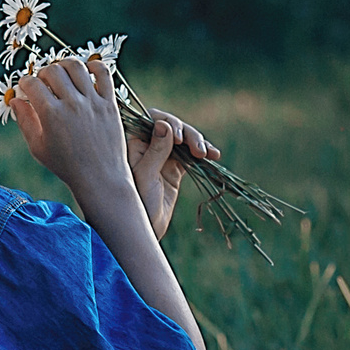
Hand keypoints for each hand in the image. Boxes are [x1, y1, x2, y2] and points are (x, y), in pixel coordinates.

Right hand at [6, 55, 133, 204]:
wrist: (100, 178)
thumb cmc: (66, 166)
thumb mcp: (38, 148)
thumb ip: (25, 121)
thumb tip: (15, 101)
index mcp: (52, 115)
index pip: (32, 84)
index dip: (24, 82)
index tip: (25, 87)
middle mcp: (72, 104)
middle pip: (52, 70)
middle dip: (42, 72)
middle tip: (42, 82)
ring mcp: (93, 102)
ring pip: (76, 66)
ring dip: (64, 64)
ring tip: (61, 73)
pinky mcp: (110, 103)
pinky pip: (103, 73)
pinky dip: (93, 66)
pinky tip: (85, 71)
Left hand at [129, 110, 218, 240]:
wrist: (145, 230)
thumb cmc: (138, 204)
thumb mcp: (146, 176)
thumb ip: (155, 151)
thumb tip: (164, 124)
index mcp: (135, 144)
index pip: (152, 120)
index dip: (168, 122)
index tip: (178, 138)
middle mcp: (148, 146)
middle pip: (172, 127)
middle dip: (188, 134)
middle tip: (199, 150)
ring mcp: (163, 157)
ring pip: (184, 139)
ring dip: (198, 142)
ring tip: (208, 154)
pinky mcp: (175, 169)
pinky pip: (190, 155)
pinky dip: (203, 153)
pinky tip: (214, 156)